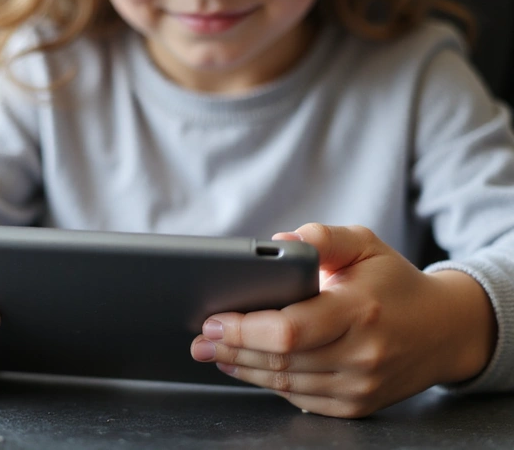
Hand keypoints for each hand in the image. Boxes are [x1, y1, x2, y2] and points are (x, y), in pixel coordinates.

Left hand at [191, 223, 496, 417]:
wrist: (444, 331)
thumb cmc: (394, 282)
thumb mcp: (365, 244)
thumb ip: (322, 237)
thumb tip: (278, 242)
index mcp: (360, 311)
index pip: (289, 330)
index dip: (244, 329)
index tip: (214, 320)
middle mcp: (362, 354)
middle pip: (279, 360)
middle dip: (231, 349)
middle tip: (200, 339)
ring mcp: (360, 386)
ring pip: (284, 383)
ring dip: (243, 368)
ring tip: (214, 351)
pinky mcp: (357, 405)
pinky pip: (299, 398)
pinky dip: (268, 383)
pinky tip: (246, 367)